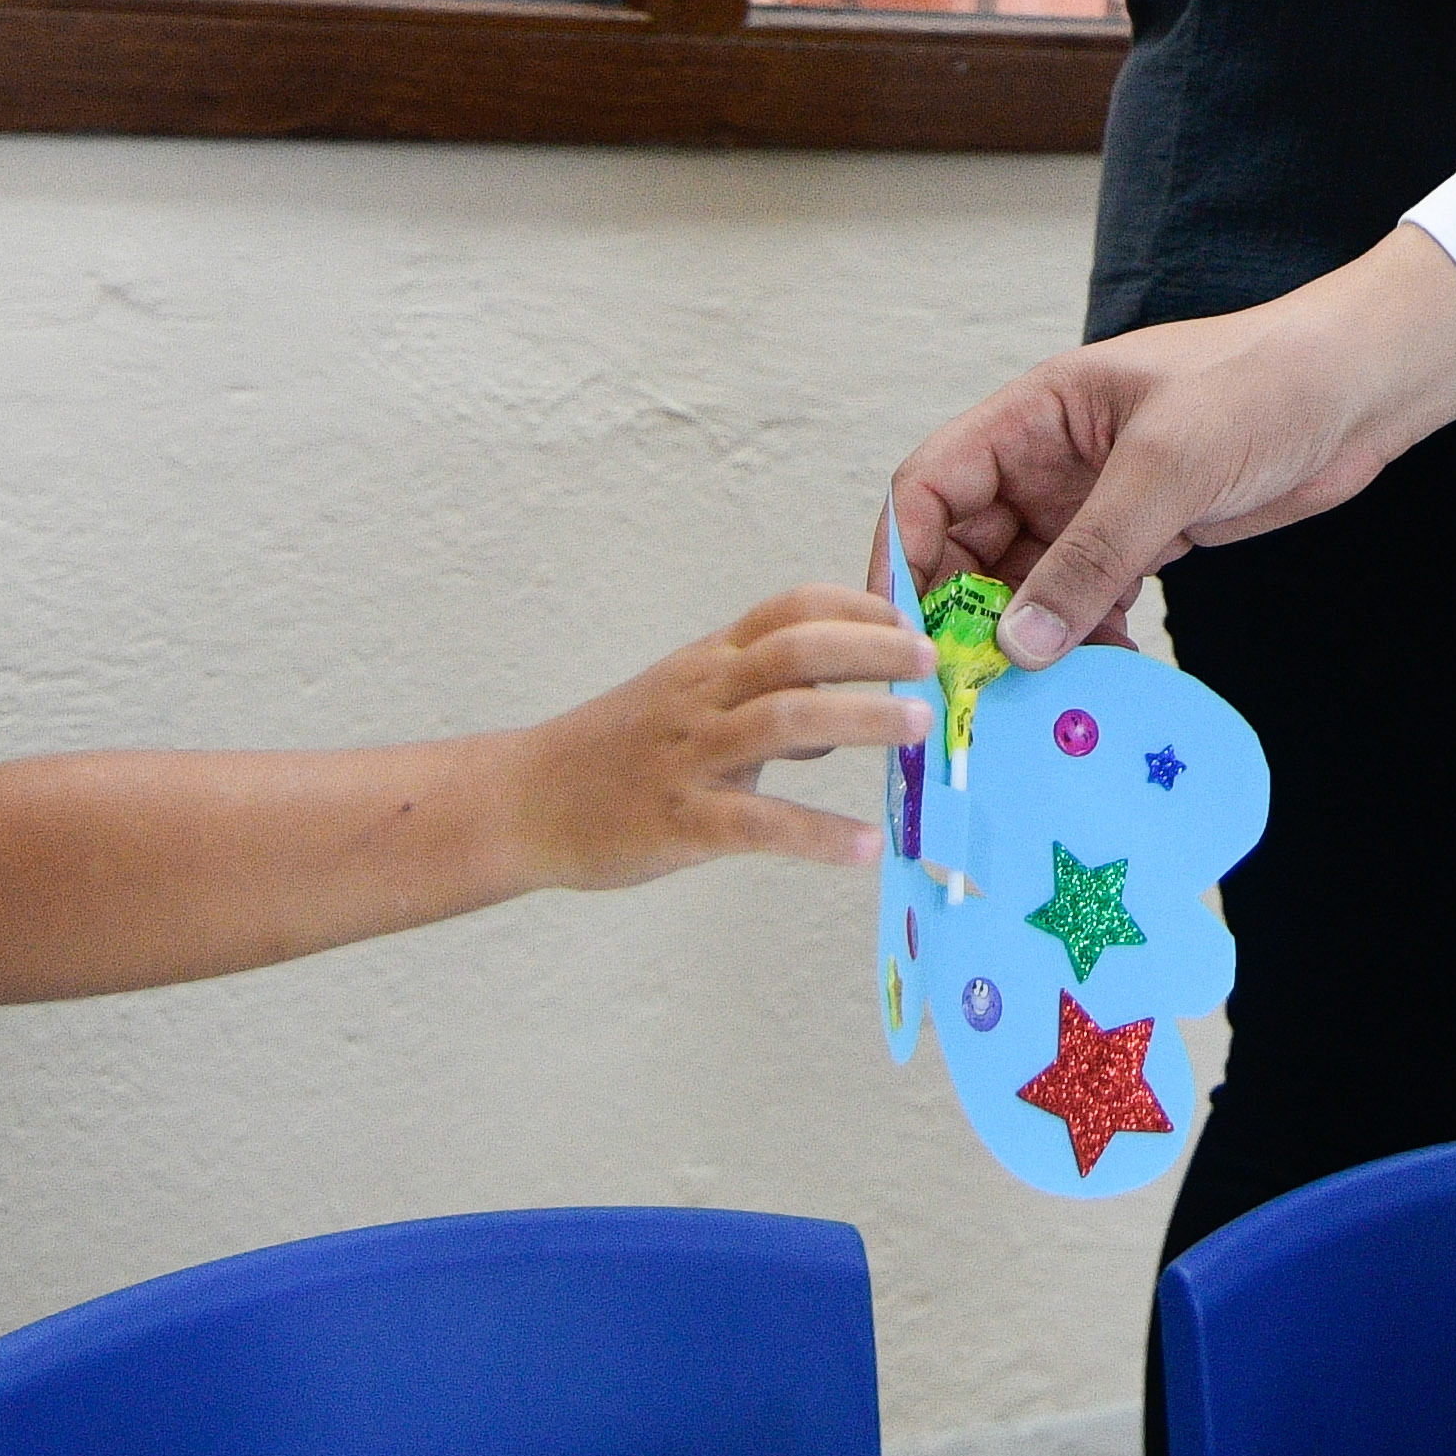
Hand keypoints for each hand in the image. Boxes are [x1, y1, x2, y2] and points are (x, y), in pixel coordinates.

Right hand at [511, 585, 930, 887]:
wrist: (523, 801)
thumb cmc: (614, 752)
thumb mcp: (687, 703)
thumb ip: (763, 700)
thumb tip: (843, 714)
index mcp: (710, 663)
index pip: (790, 608)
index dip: (856, 606)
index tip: (912, 620)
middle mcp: (703, 696)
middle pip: (797, 650)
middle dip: (873, 650)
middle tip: (932, 666)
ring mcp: (690, 756)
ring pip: (785, 718)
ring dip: (861, 718)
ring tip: (918, 729)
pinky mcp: (679, 820)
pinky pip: (758, 823)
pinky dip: (817, 834)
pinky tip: (862, 849)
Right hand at [890, 231, 1455, 661]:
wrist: (1360, 390)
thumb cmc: (1264, 385)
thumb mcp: (1170, 464)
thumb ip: (1093, 553)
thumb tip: (1019, 644)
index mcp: (1037, 414)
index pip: (934, 484)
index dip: (905, 555)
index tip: (902, 631)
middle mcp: (1052, 462)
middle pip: (970, 547)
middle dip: (962, 617)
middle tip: (966, 693)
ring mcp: (1096, 505)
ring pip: (1029, 586)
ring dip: (1026, 642)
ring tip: (1031, 704)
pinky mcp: (1145, 540)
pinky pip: (1087, 601)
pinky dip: (1085, 643)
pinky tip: (1100, 683)